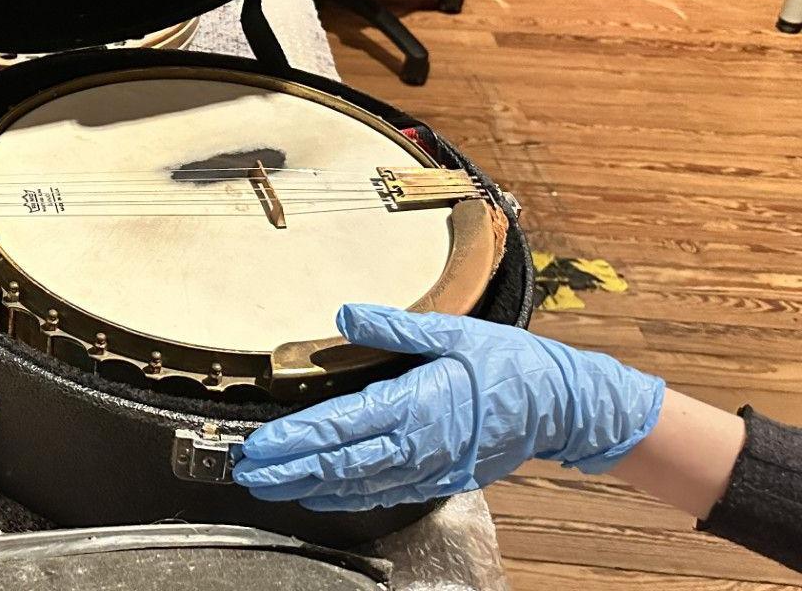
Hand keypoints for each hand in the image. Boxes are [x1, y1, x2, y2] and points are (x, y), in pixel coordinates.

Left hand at [232, 304, 664, 510]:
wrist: (564, 406)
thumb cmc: (509, 364)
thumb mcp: (454, 331)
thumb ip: (395, 326)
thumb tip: (345, 314)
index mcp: (415, 405)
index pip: (339, 427)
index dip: (294, 440)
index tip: (259, 445)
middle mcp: (416, 445)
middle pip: (339, 464)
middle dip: (289, 469)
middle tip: (246, 470)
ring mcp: (428, 468)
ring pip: (358, 485)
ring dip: (310, 486)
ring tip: (271, 486)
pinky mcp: (440, 478)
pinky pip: (384, 492)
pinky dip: (348, 496)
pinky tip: (322, 495)